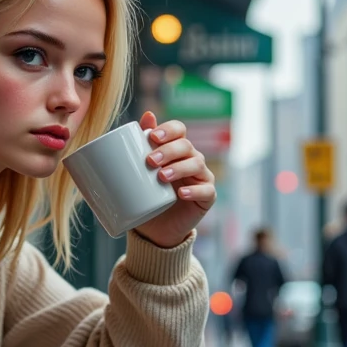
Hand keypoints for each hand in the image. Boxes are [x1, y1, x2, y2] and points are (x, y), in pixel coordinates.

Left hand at [132, 110, 215, 249]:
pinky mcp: (207, 197)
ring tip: (161, 177)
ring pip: (197, 164)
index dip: (169, 130)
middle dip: (168, 150)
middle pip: (186, 146)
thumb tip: (146, 116)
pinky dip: (194, 190)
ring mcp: (201, 178)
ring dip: (179, 168)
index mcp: (176, 150)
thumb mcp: (139, 175)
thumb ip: (141, 148)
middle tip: (150, 161)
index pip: (179, 130)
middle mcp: (191, 159)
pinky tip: (182, 193)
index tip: (152, 137)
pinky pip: (207, 190)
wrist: (155, 230)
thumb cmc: (148, 198)